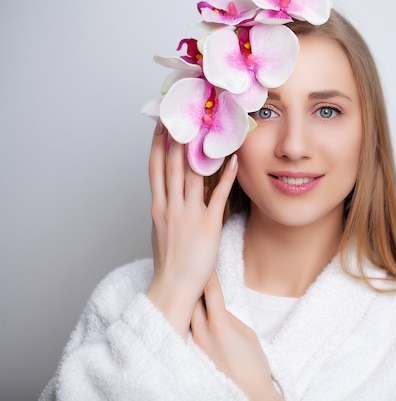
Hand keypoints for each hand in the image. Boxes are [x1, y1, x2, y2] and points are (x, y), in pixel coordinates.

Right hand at [146, 120, 237, 336]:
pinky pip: (218, 195)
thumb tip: (169, 194)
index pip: (154, 169)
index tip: (160, 124)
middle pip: (171, 165)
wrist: (173, 288)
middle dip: (176, 137)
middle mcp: (170, 207)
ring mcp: (189, 215)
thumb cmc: (169, 263)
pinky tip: (233, 160)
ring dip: (199, 150)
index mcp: (157, 207)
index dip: (156, 144)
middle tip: (182, 113)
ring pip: (192, 175)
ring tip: (205, 127)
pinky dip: (226, 176)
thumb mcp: (160, 232)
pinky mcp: (208, 225)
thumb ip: (165, 210)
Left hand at [191, 273, 282, 400]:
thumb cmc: (253, 365)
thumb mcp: (247, 334)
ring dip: (187, 300)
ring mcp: (193, 345)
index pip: (210, 291)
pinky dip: (186, 317)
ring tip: (185, 286)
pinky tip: (185, 311)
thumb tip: (217, 307)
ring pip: (186, 314)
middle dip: (192, 283)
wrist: (247, 393)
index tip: (206, 261)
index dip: (208, 274)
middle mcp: (201, 333)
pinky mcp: (190, 355)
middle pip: (191, 299)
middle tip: (191, 267)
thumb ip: (230, 317)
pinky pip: (186, 330)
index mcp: (219, 324)